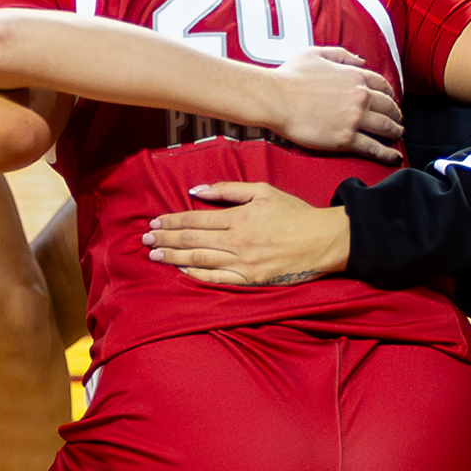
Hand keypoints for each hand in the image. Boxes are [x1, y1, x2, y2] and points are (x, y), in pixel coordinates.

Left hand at [143, 183, 348, 284]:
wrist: (325, 241)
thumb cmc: (294, 213)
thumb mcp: (262, 191)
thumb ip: (228, 190)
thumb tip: (196, 190)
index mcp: (238, 218)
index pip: (195, 220)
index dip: (172, 221)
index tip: (155, 222)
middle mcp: (237, 242)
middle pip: (192, 241)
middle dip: (166, 240)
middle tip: (145, 240)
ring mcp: (244, 264)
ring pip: (200, 260)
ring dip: (174, 258)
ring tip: (154, 255)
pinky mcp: (252, 281)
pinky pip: (218, 280)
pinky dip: (198, 276)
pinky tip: (182, 272)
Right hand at [264, 47, 403, 163]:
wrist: (275, 99)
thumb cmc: (289, 76)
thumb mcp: (315, 53)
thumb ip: (341, 54)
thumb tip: (360, 60)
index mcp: (354, 75)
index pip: (383, 86)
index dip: (390, 95)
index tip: (390, 101)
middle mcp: (360, 96)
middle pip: (389, 107)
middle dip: (395, 115)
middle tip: (396, 120)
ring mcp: (355, 119)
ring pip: (387, 128)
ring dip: (396, 133)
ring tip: (397, 137)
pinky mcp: (346, 139)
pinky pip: (374, 148)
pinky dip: (387, 154)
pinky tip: (393, 157)